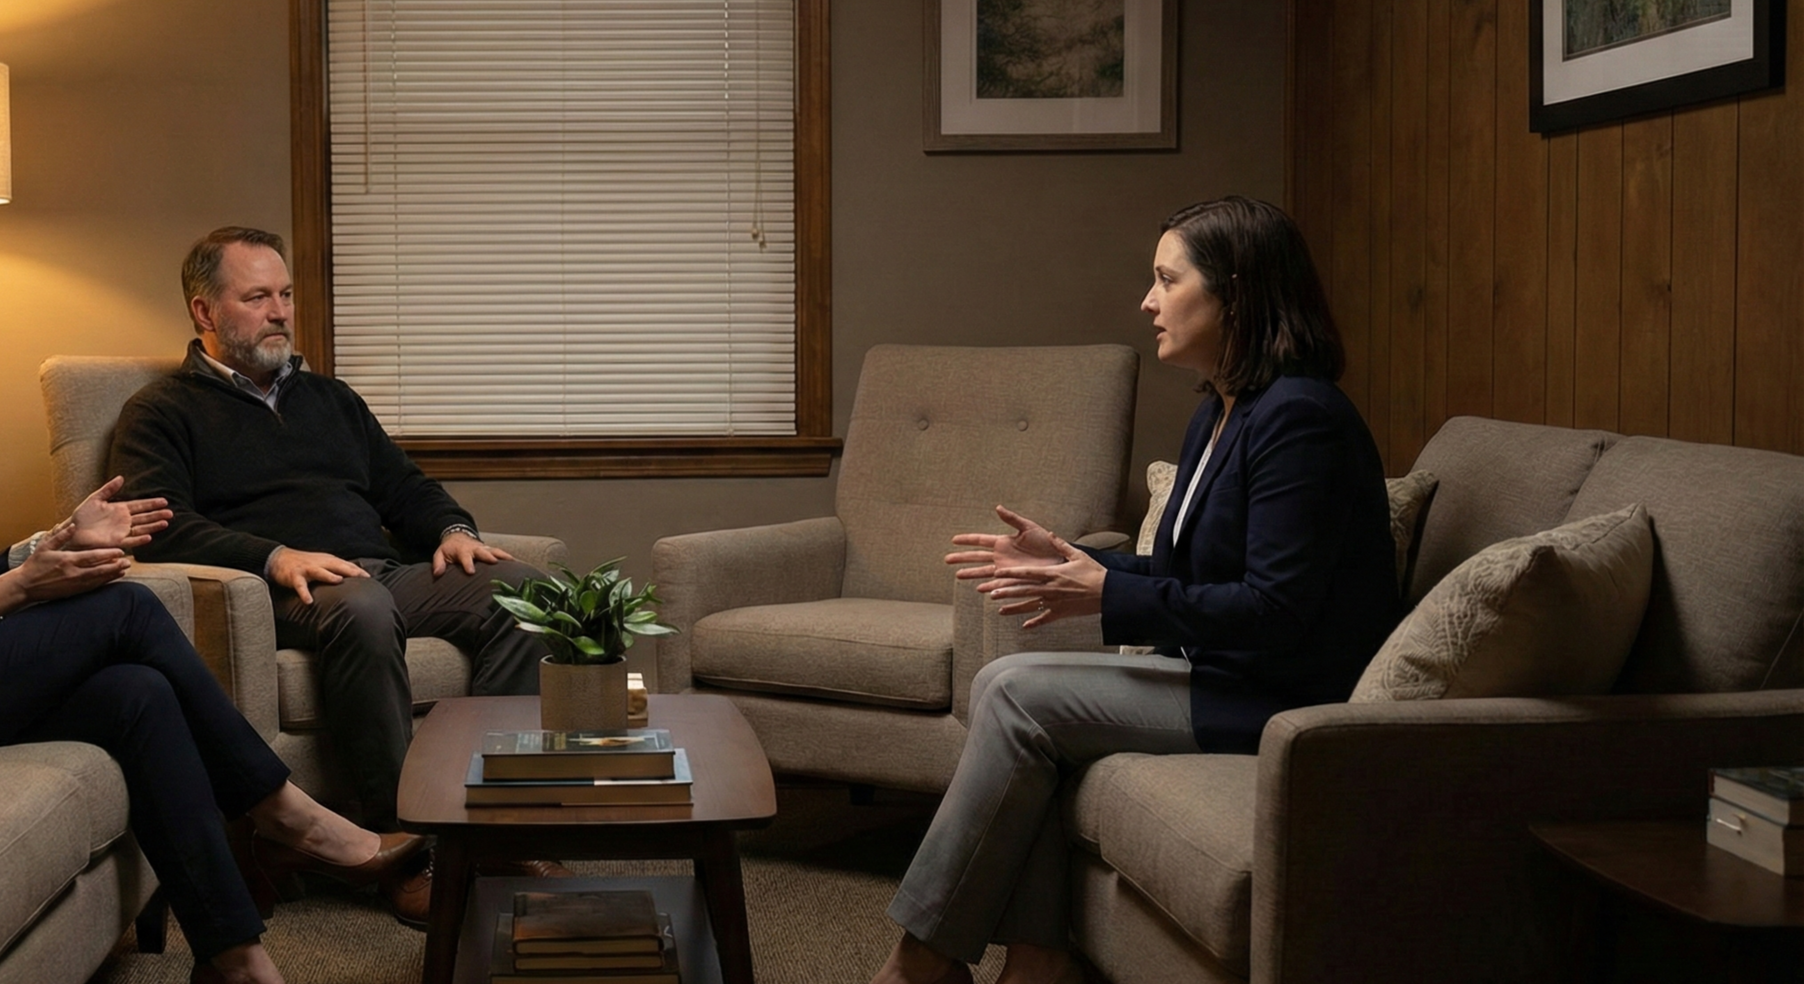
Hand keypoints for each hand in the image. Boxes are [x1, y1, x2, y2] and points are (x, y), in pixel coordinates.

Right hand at [10, 525, 132, 602]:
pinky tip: (113, 578)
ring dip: (113, 574)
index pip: (93, 557)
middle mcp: (74, 572)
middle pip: (100, 569)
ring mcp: (75, 583)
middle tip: (128, 561)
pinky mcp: (74, 591)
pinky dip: (105, 582)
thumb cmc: (34, 565)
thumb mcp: (45, 547)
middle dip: (115, 565)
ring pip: (99, 579)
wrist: (25, 585)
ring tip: (124, 569)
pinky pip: (93, 586)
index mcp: (68, 560)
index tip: (120, 552)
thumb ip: (60, 536)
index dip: (109, 554)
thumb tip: (74, 525)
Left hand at [65, 476, 171, 550]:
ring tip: (165, 523)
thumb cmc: (82, 516)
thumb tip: (121, 478)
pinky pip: (130, 541)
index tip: (164, 501)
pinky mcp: (116, 542)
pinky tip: (149, 537)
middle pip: (144, 517)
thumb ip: (108, 489)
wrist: (72, 531)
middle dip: (157, 515)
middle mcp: (123, 521)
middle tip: (170, 513)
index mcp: (120, 509)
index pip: (140, 505)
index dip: (152, 504)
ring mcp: (121, 531)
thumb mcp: (95, 499)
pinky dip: (139, 540)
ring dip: (153, 526)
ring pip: (141, 529)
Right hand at [269, 547, 368, 604]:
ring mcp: (307, 569)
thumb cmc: (304, 563)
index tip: (370, 578)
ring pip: (319, 571)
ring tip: (339, 580)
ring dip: (329, 575)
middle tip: (363, 577)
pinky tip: (309, 601)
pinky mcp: (294, 576)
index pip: (345, 565)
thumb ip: (336, 569)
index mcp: (327, 560)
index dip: (358, 570)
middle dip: (350, 570)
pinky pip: (300, 585)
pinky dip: (304, 593)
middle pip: (337, 565)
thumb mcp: (322, 564)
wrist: (279, 558)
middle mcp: (319, 563)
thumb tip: (353, 577)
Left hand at [432, 531, 513, 576]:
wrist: (458, 537)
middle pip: (483, 552)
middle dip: (489, 556)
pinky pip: (501, 553)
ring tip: (513, 562)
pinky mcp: (490, 550)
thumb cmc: (449, 549)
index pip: (465, 558)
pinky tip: (518, 564)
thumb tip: (438, 573)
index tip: (471, 572)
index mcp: (462, 551)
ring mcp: (484, 549)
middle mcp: (475, 549)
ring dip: (504, 556)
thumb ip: (438, 563)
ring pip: (495, 551)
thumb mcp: (440, 554)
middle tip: (495, 562)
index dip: (468, 564)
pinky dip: (509, 557)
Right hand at [944, 505, 1064, 580]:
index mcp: (1003, 542)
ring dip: (971, 574)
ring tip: (957, 575)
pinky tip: (980, 589)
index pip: (981, 540)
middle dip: (962, 558)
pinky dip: (989, 586)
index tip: (954, 540)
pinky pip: (998, 584)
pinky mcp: (1013, 580)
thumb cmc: (1047, 542)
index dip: (967, 540)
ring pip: (984, 572)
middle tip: (946, 560)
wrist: (1059, 559)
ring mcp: (1006, 569)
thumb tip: (997, 507)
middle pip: (977, 557)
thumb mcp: (1029, 527)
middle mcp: (1001, 556)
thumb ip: (1012, 519)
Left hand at [984, 534, 1105, 627]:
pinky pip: (1045, 619)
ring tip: (1000, 610)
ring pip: (1030, 605)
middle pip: (1023, 590)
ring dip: (1014, 608)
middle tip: (991, 593)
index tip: (997, 573)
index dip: (1010, 573)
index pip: (1026, 573)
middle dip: (1006, 591)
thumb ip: (1061, 545)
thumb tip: (1050, 534)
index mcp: (1053, 573)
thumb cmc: (1094, 573)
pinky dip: (1034, 623)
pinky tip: (1025, 626)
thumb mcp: (1078, 555)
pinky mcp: (1061, 613)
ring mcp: (1055, 602)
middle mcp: (1050, 588)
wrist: (1108, 593)